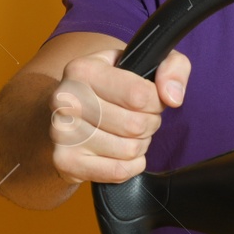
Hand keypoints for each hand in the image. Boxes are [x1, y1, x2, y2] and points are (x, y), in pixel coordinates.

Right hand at [49, 47, 188, 185]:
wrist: (73, 107)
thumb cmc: (114, 84)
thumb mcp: (145, 62)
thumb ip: (172, 67)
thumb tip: (172, 97)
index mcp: (82, 70)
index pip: (139, 96)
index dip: (156, 102)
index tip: (151, 99)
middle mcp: (65, 100)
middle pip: (134, 125)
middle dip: (149, 124)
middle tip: (140, 118)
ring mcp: (61, 133)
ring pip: (128, 150)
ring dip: (140, 144)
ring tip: (129, 133)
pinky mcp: (65, 162)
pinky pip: (117, 171)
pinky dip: (131, 165)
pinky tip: (122, 152)